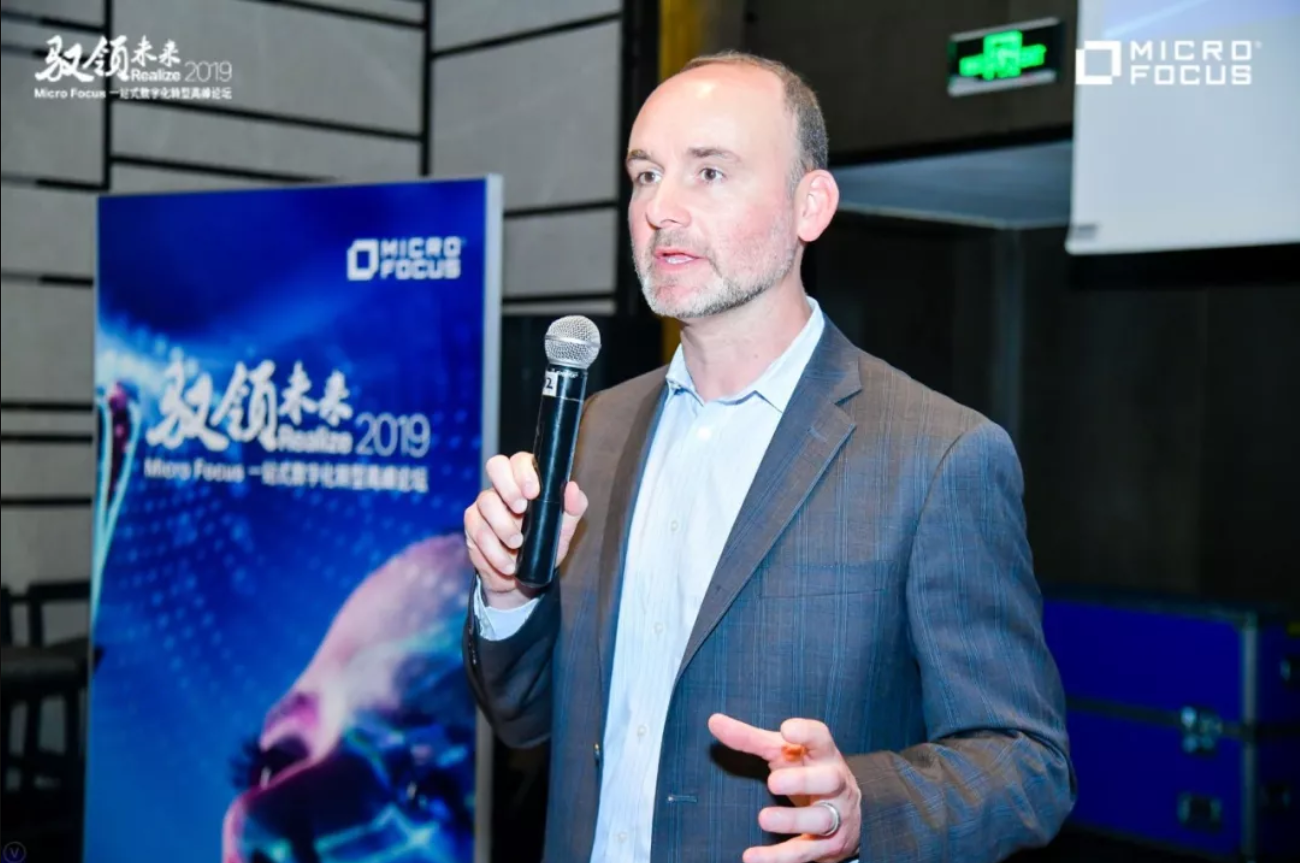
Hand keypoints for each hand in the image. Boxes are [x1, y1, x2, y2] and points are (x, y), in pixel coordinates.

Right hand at [463, 452, 587, 608]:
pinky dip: (493, 549)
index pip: (520, 460)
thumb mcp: (564, 528)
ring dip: (502, 525)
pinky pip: (476, 530)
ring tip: (517, 544)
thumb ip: (574, 507)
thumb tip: (573, 487)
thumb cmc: (545, 545)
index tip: (534, 492)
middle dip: (508, 486)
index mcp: (527, 481)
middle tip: (521, 509)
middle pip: (496, 465)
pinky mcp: (473, 526)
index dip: (524, 472)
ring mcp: (485, 505)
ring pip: (485, 501)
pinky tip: (507, 563)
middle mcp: (504, 487)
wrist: (525, 578)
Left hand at [708, 713, 860, 862]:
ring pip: (821, 819)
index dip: (807, 733)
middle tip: (773, 781)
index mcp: (823, 755)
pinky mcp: (827, 846)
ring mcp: (835, 816)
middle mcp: (835, 784)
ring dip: (792, 820)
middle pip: (829, 779)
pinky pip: (804, 853)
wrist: (846, 813)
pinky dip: (779, 857)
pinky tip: (753, 857)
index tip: (787, 729)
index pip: (821, 738)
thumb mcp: (783, 753)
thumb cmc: (806, 771)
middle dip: (803, 781)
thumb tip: (714, 721)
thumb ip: (750, 739)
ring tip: (763, 819)